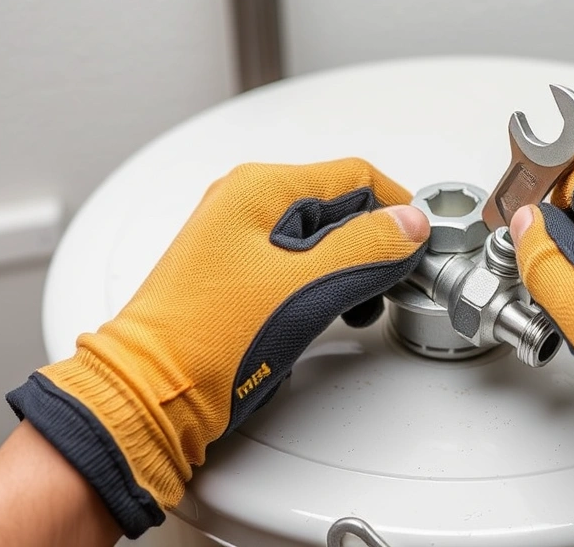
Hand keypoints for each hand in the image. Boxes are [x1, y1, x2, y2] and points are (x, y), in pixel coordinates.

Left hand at [5, 158, 428, 537]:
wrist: (153, 395)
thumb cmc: (206, 339)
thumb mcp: (305, 286)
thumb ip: (366, 249)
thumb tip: (409, 224)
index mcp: (258, 190)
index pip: (355, 177)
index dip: (397, 210)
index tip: (420, 245)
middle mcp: (245, 206)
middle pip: (339, 208)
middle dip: (373, 247)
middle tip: (391, 284)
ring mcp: (239, 242)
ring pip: (322, 241)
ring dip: (351, 271)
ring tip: (355, 308)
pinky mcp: (238, 278)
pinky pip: (299, 268)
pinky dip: (324, 288)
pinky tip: (326, 316)